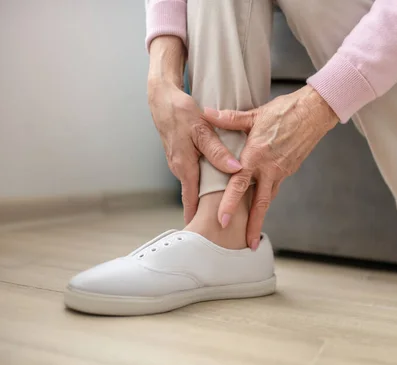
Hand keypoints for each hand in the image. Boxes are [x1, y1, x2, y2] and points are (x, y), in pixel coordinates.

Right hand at [147, 37, 241, 222]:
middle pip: (194, 195)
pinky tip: (215, 181)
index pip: (191, 200)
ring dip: (205, 195)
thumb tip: (235, 169)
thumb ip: (218, 151)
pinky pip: (193, 172)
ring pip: (194, 183)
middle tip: (219, 227)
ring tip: (220, 209)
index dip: (197, 217)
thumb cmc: (180, 112)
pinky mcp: (181, 155)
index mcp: (185, 166)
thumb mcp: (202, 130)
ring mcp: (179, 162)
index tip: (203, 235)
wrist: (161, 98)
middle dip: (204, 211)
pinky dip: (204, 180)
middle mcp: (179, 168)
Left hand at [203, 85, 337, 249]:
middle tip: (247, 244)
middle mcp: (270, 168)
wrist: (315, 112)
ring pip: (268, 198)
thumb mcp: (255, 114)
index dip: (230, 203)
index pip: (239, 184)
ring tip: (253, 234)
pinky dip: (266, 198)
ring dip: (260, 217)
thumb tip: (206, 114)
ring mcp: (281, 171)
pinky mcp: (288, 169)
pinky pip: (274, 187)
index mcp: (257, 155)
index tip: (222, 220)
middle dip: (253, 225)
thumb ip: (229, 119)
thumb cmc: (285, 111)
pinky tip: (259, 205)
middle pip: (260, 203)